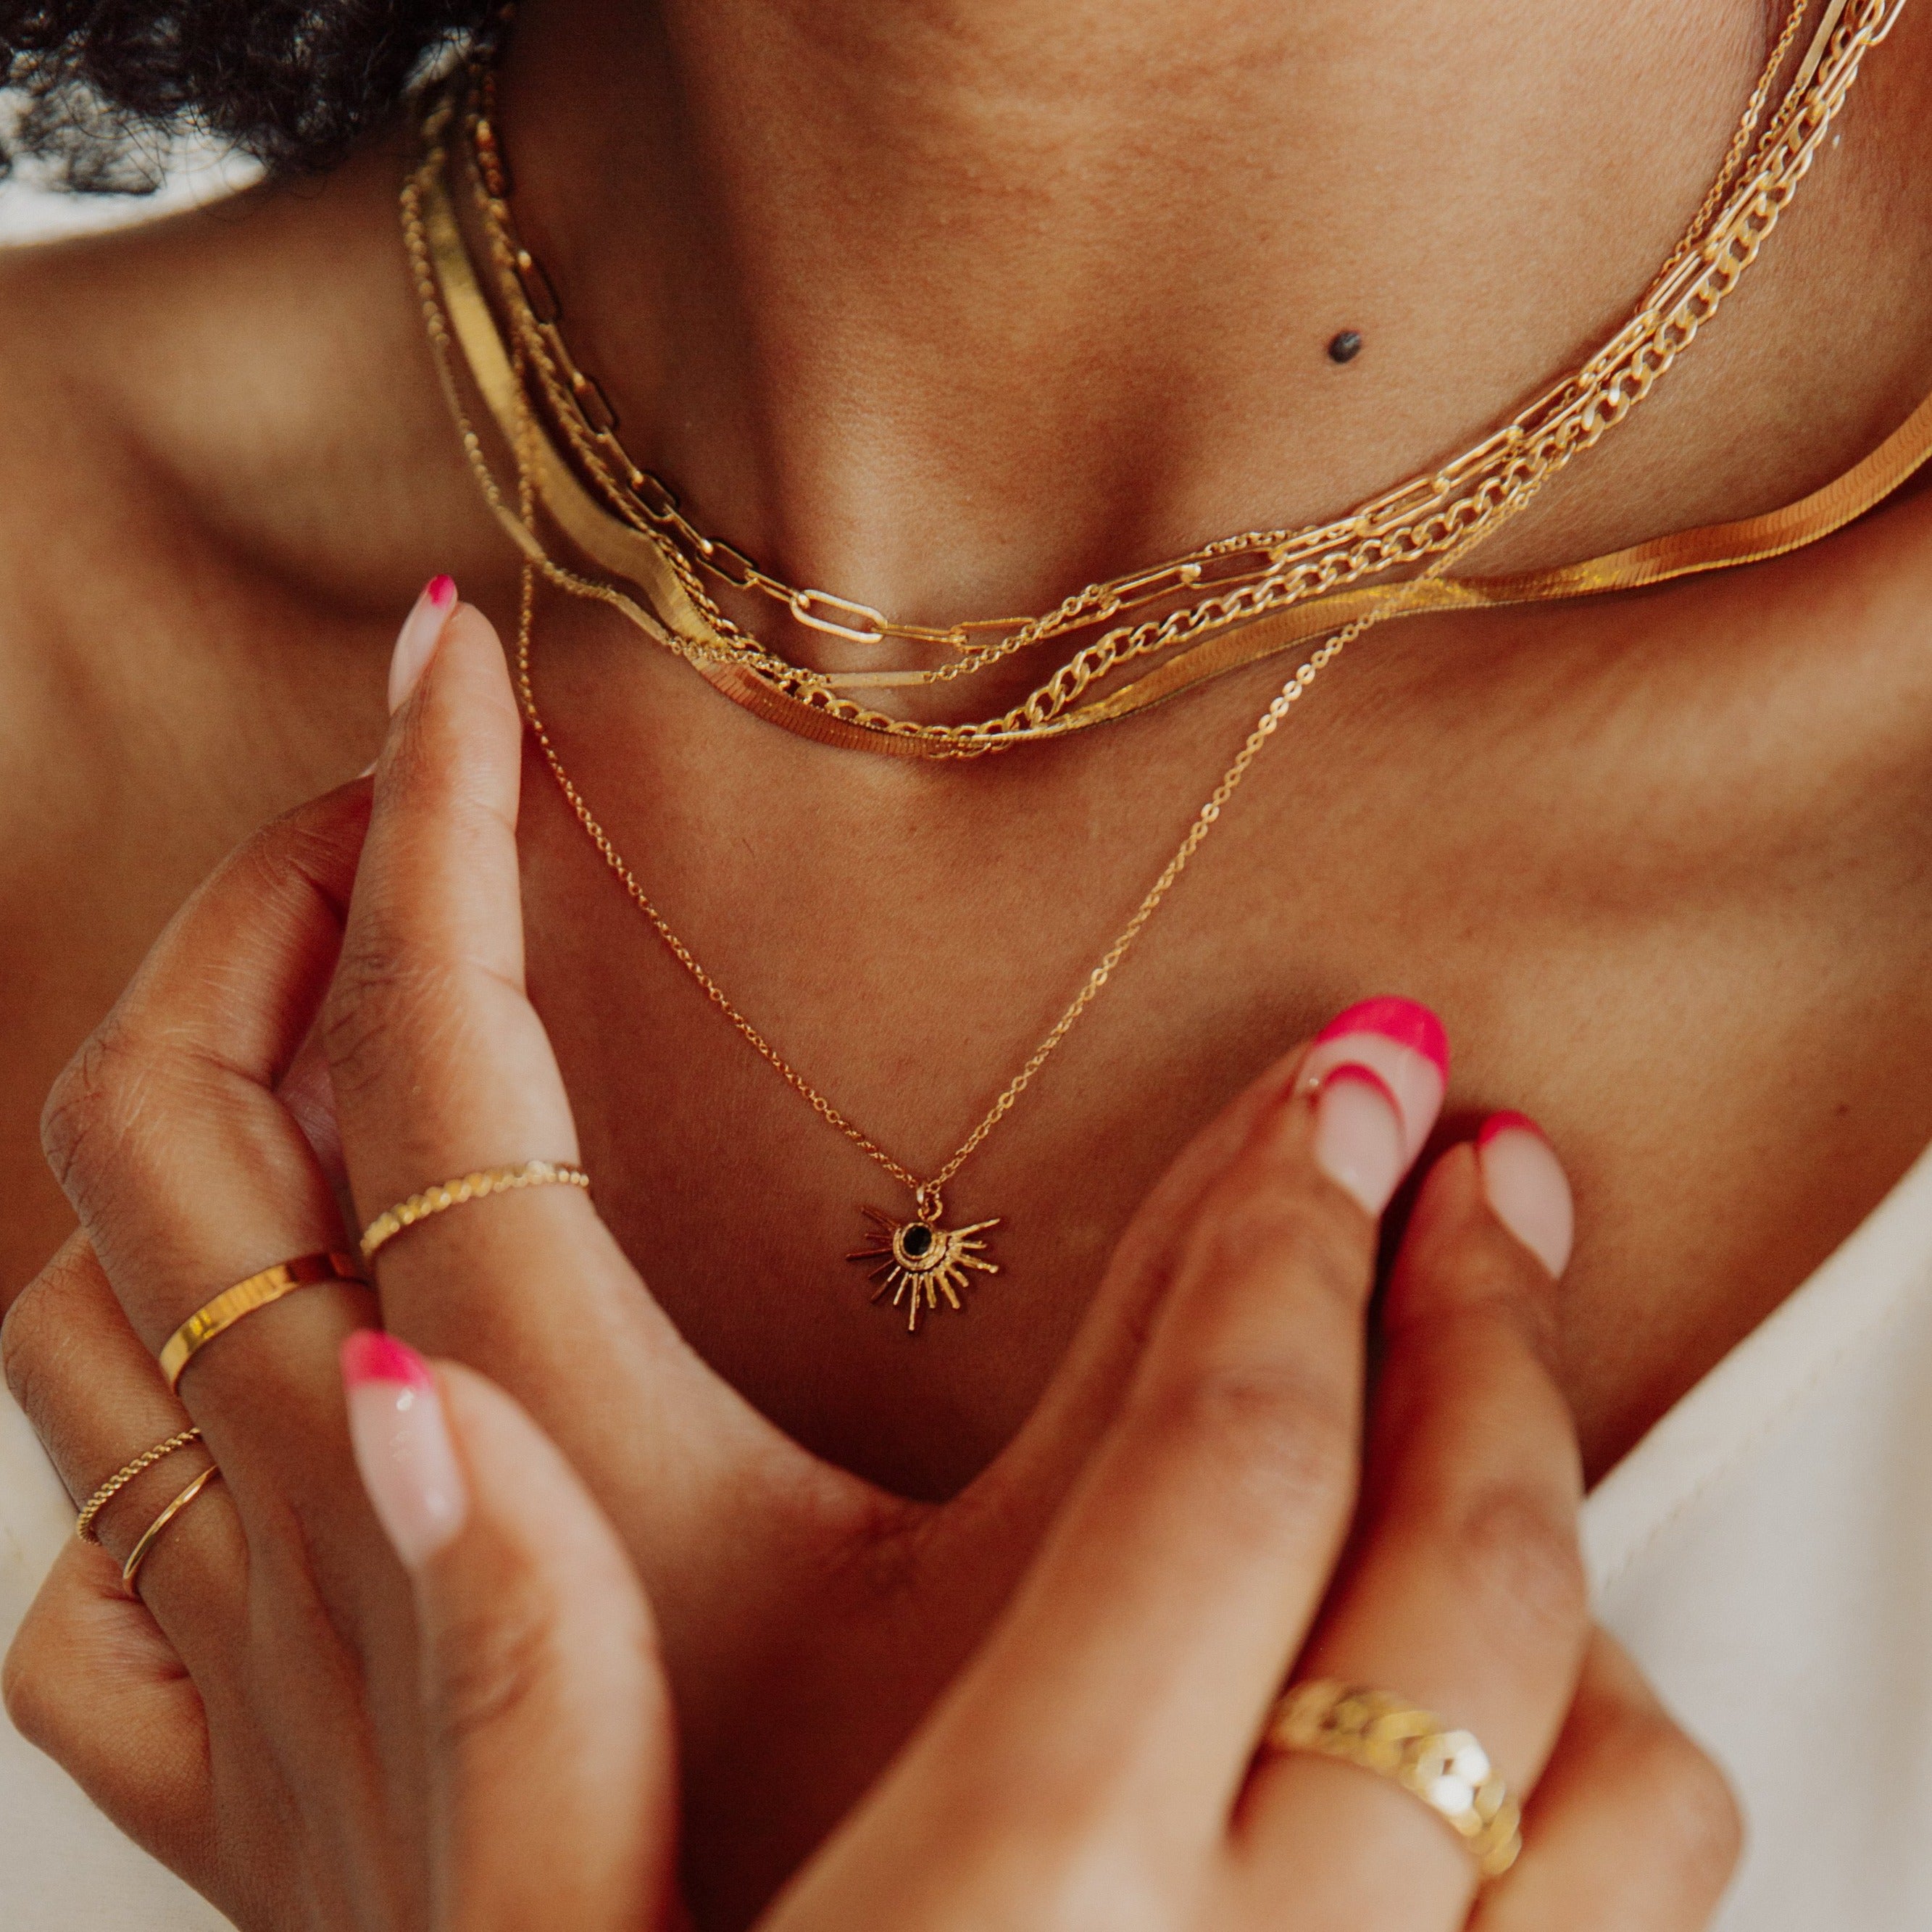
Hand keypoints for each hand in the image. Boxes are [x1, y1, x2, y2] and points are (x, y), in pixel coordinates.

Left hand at [1, 588, 1736, 1927]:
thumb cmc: (880, 1893)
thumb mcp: (1071, 1603)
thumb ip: (1218, 1349)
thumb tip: (1378, 1090)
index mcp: (524, 1434)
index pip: (436, 1039)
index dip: (439, 809)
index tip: (449, 650)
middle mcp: (333, 1524)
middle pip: (166, 1131)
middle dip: (249, 921)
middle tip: (372, 814)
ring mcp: (257, 1658)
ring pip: (81, 1316)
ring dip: (169, 1126)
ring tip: (301, 1019)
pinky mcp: (252, 1784)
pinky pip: (82, 1575)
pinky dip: (135, 1428)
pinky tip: (256, 1386)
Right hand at [334, 1058, 1739, 1930]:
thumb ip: (502, 1723)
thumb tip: (422, 1413)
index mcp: (1014, 1909)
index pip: (1235, 1463)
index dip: (1299, 1232)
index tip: (1359, 1083)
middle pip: (1473, 1576)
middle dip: (1493, 1329)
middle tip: (1484, 1170)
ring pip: (1623, 1780)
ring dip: (1571, 1571)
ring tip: (1495, 1425)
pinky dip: (1603, 1788)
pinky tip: (1511, 1712)